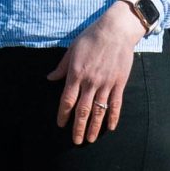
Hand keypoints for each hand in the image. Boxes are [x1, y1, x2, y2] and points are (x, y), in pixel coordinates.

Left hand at [48, 1, 146, 143]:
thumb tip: (50, 78)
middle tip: (76, 141)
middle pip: (83, 110)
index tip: (61, 124)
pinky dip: (113, 117)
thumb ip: (62, 67)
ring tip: (89, 139)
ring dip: (94, 127)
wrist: (116, 29)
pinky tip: (110, 128)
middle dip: (78, 127)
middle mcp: (90, 81)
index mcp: (77, 73)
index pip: (67, 100)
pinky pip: (116, 104)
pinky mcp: (119, 82)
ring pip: (99, 110)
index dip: (63, 114)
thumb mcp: (72, 49)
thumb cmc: (91, 37)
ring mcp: (106, 83)